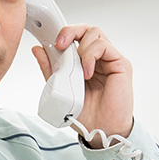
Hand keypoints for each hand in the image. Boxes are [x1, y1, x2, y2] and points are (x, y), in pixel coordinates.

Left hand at [32, 24, 133, 143]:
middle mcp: (98, 57)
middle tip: (60, 44)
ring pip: (95, 33)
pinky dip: (91, 57)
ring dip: (81, 49)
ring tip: (78, 71)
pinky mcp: (121, 64)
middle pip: (86, 29)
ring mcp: (110, 59)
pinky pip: (104, 46)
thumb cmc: (86, 113)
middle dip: (70, 31)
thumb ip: (51, 68)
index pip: (76, 36)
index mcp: (84, 61)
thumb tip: (38, 50)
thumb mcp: (61, 88)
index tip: (51, 43)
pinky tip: (87, 73)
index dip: (64, 34)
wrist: (101, 130)